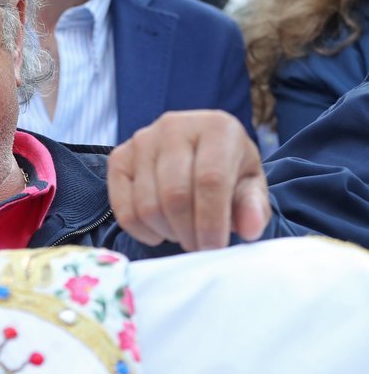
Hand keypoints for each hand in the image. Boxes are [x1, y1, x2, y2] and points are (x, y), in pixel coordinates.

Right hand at [107, 110, 269, 251]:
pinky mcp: (118, 158)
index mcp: (216, 127)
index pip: (210, 180)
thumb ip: (254, 207)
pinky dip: (141, 231)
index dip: (211, 221)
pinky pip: (122, 208)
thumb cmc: (228, 169)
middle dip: (188, 232)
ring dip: (167, 232)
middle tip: (199, 246)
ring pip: (147, 205)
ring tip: (183, 232)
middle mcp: (174, 126)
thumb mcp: (250, 185)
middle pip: (175, 194)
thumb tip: (250, 229)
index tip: (214, 248)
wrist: (197, 150)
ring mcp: (141, 141)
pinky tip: (160, 230)